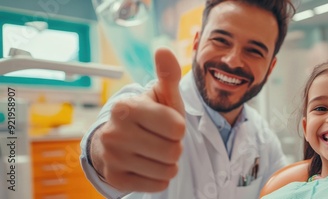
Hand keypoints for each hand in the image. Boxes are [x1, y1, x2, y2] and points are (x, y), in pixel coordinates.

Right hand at [90, 48, 185, 191]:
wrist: (116, 141)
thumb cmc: (148, 115)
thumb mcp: (161, 95)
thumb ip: (167, 75)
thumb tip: (163, 50)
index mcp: (127, 107)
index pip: (177, 128)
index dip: (178, 127)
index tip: (167, 124)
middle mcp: (115, 132)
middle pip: (174, 151)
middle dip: (174, 146)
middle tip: (161, 139)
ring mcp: (113, 157)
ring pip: (168, 169)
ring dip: (168, 162)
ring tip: (155, 151)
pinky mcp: (116, 179)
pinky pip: (159, 184)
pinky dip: (160, 177)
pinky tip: (148, 165)